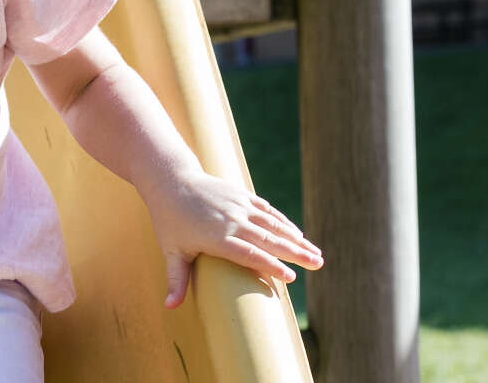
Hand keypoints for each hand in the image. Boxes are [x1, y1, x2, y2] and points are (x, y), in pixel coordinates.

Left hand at [140, 168, 323, 308]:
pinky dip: (284, 222)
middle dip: (295, 253)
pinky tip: (297, 234)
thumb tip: (169, 308)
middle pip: (268, 239)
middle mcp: (232, 220)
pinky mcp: (241, 195)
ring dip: (296, 238)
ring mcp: (239, 206)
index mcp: (217, 237)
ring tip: (316, 254)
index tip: (291, 278)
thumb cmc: (169, 219)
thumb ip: (176, 279)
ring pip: (273, 224)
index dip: (270, 266)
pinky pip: (267, 210)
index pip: (249, 254)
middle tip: (318, 264)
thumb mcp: (171, 250)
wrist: (171, 179)